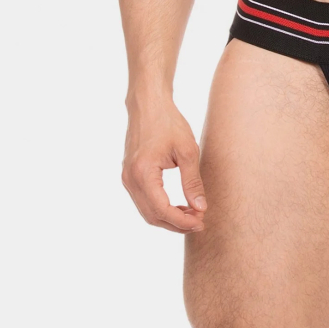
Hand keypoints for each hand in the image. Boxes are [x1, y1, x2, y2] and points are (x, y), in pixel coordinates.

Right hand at [122, 99, 207, 233]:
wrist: (148, 104)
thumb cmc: (168, 122)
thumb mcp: (187, 151)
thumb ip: (192, 181)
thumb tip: (200, 208)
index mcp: (143, 173)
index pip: (161, 209)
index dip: (182, 220)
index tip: (201, 222)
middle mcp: (130, 179)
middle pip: (152, 215)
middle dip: (176, 223)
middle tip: (199, 222)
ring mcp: (127, 178)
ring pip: (147, 211)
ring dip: (169, 217)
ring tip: (192, 215)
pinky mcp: (129, 175)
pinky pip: (144, 201)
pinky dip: (161, 208)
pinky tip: (179, 205)